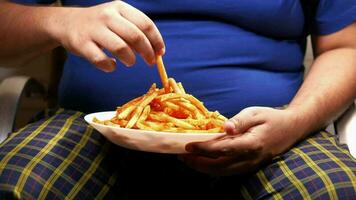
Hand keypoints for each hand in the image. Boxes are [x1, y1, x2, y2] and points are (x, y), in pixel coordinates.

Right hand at [49, 1, 164, 71]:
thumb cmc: (100, 25)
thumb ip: (135, 32)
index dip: (156, 41)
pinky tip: (111, 65)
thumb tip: (155, 51)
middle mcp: (107, 15)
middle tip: (150, 62)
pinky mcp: (82, 44)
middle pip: (136, 36)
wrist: (66, 23)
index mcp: (120, 8)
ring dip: (130, 59)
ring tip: (130, 62)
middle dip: (147, 52)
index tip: (160, 53)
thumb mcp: (118, 20)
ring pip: (120, 48)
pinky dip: (110, 66)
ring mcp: (93, 29)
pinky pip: (101, 60)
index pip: (146, 24)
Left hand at [180, 107, 305, 175]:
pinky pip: (227, 171)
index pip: (223, 150)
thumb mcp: (255, 113)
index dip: (204, 150)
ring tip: (188, 159)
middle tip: (182, 155)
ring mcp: (250, 165)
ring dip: (203, 168)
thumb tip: (225, 128)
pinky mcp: (248, 166)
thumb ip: (240, 121)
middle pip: (219, 167)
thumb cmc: (271, 118)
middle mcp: (250, 159)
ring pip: (222, 172)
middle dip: (198, 163)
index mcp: (252, 144)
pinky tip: (202, 162)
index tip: (188, 146)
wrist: (291, 129)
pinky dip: (212, 169)